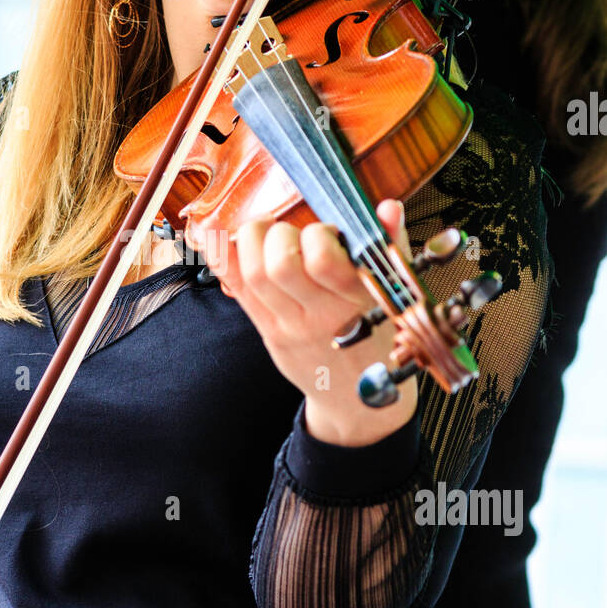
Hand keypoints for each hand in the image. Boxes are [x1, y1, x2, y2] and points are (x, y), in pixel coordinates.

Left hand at [203, 199, 417, 445]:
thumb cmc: (377, 338)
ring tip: (268, 232)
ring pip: (252, 273)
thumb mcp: (391, 297)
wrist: (355, 399)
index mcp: (358, 304)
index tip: (327, 232)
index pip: (324, 261)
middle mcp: (320, 317)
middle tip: (293, 234)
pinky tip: (215, 233)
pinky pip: (235, 286)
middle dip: (281, 234)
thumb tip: (387, 207)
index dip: (319, 235)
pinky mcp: (266, 330)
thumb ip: (388, 248)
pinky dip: (219, 253)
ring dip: (253, 238)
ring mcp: (288, 326)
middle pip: (280, 265)